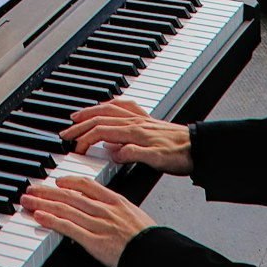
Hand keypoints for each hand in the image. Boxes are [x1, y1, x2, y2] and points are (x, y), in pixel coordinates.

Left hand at [19, 176, 155, 266]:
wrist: (157, 255)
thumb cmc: (150, 240)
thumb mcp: (136, 215)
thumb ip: (118, 209)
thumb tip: (107, 208)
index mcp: (116, 201)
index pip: (87, 184)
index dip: (69, 181)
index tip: (57, 181)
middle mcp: (104, 209)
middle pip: (70, 195)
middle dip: (48, 191)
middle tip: (32, 188)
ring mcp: (98, 224)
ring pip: (65, 209)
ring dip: (42, 204)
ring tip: (27, 200)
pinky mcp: (93, 241)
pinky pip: (68, 228)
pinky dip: (51, 220)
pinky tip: (39, 216)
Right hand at [61, 98, 193, 173]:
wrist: (201, 147)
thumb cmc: (181, 155)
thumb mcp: (157, 161)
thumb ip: (133, 155)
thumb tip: (113, 153)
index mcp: (134, 132)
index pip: (101, 132)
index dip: (85, 140)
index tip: (75, 149)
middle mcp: (135, 121)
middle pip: (100, 118)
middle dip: (80, 125)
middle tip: (66, 133)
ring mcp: (141, 118)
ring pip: (109, 109)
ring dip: (90, 112)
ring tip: (77, 116)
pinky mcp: (147, 119)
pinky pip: (124, 106)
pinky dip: (110, 105)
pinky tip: (107, 107)